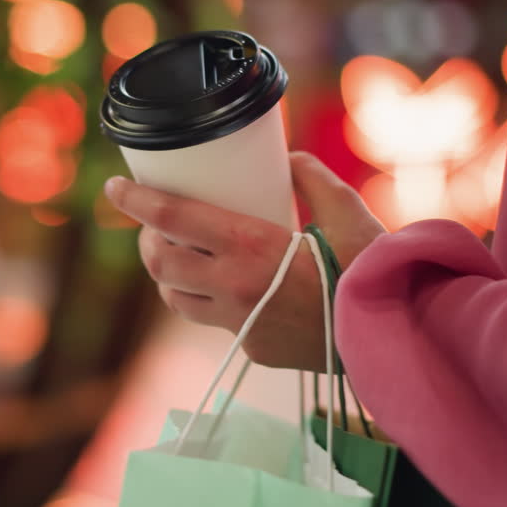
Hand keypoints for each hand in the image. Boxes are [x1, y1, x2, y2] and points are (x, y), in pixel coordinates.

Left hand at [103, 151, 385, 370]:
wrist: (391, 337)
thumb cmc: (372, 269)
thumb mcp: (347, 211)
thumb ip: (312, 180)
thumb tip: (287, 160)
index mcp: (251, 246)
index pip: (172, 218)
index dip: (135, 200)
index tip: (114, 187)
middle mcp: (235, 287)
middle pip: (160, 262)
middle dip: (147, 239)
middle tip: (154, 222)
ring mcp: (239, 323)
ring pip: (174, 297)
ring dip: (167, 274)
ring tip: (179, 253)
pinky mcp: (250, 347)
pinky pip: (208, 320)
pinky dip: (200, 298)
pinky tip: (216, 284)